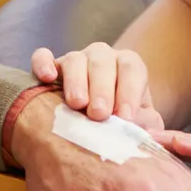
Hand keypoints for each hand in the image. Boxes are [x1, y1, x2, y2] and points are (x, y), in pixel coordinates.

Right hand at [31, 42, 164, 131]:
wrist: (93, 128)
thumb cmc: (121, 125)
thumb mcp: (141, 125)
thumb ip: (148, 126)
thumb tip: (146, 134)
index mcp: (127, 67)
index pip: (132, 69)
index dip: (129, 91)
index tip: (125, 118)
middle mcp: (102, 58)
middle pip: (103, 61)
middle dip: (102, 88)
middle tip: (99, 114)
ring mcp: (75, 60)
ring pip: (74, 59)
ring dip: (76, 80)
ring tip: (76, 104)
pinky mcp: (50, 67)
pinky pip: (42, 56)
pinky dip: (43, 63)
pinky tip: (47, 78)